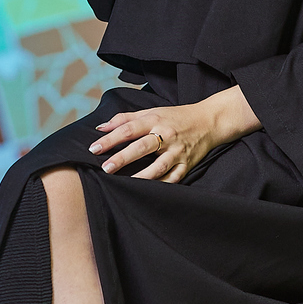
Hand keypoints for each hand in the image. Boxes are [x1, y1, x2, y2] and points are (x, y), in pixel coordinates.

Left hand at [89, 86, 260, 183]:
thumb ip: (124, 119)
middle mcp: (165, 135)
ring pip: (158, 166)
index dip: (110, 138)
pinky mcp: (186, 164)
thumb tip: (99, 127)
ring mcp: (177, 151)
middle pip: (142, 147)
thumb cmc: (175, 117)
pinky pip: (173, 178)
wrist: (208, 121)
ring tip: (125, 184)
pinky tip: (148, 191)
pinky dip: (162, 185)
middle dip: (123, 158)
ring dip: (141, 176)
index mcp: (154, 120)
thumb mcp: (151, 112)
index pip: (129, 129)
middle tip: (106, 168)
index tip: (94, 148)